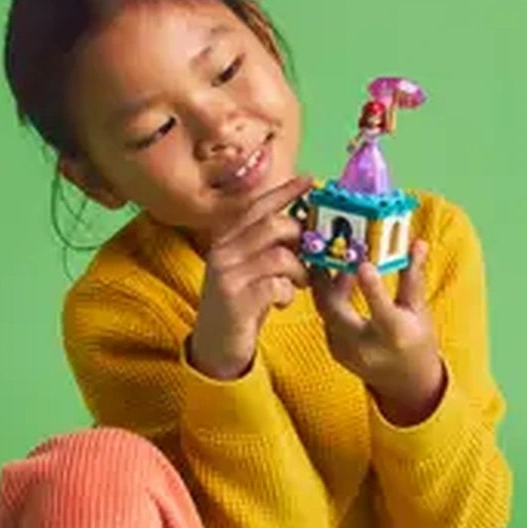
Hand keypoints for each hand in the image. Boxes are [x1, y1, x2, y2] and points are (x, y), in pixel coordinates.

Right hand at [187, 172, 317, 381]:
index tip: (309, 179)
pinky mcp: (235, 300)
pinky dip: (288, 293)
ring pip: (279, 256)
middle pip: (272, 225)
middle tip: (311, 254)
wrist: (216, 348)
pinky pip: (276, 285)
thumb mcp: (251, 270)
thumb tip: (304, 228)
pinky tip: (283, 302)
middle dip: (300, 237)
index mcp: (226, 240)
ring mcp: (227, 275)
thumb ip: (268, 248)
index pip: (256, 206)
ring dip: (299, 270)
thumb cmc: (241, 305)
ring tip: (299, 284)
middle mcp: (222, 252)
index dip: (284, 191)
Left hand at [314, 238, 446, 425]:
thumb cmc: (416, 342)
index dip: (372, 288)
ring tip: (339, 258)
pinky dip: (330, 294)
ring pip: (325, 308)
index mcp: (394, 335)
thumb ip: (413, 276)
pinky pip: (325, 315)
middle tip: (332, 246)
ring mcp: (345, 350)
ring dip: (328, 281)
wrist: (406, 383)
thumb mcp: (419, 310)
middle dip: (328, 275)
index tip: (365, 265)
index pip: (381, 311)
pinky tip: (338, 276)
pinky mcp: (333, 347)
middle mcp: (365, 346)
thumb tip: (417, 242)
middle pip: (336, 308)